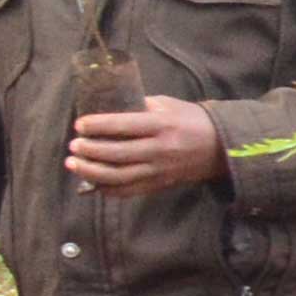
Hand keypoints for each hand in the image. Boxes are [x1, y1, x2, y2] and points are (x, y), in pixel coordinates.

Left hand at [62, 93, 223, 195]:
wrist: (222, 147)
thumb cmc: (192, 120)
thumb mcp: (169, 105)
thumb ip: (141, 106)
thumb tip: (110, 107)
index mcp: (162, 125)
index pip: (123, 126)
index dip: (98, 126)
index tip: (80, 125)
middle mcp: (160, 149)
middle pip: (117, 153)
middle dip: (90, 150)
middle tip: (73, 146)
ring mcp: (160, 169)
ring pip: (119, 175)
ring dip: (92, 171)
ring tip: (74, 164)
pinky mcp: (160, 184)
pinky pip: (130, 190)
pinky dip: (108, 188)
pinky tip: (93, 182)